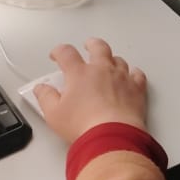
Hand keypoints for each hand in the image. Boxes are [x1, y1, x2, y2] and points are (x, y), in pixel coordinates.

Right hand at [34, 38, 148, 144]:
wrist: (112, 136)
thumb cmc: (83, 125)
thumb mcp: (54, 114)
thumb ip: (46, 97)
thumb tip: (41, 89)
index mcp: (79, 73)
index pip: (67, 53)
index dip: (59, 51)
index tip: (56, 55)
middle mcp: (102, 70)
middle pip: (98, 47)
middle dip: (92, 44)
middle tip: (88, 45)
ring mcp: (121, 77)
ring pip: (118, 60)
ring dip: (112, 59)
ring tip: (108, 62)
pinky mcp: (136, 89)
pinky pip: (137, 75)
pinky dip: (133, 73)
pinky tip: (132, 75)